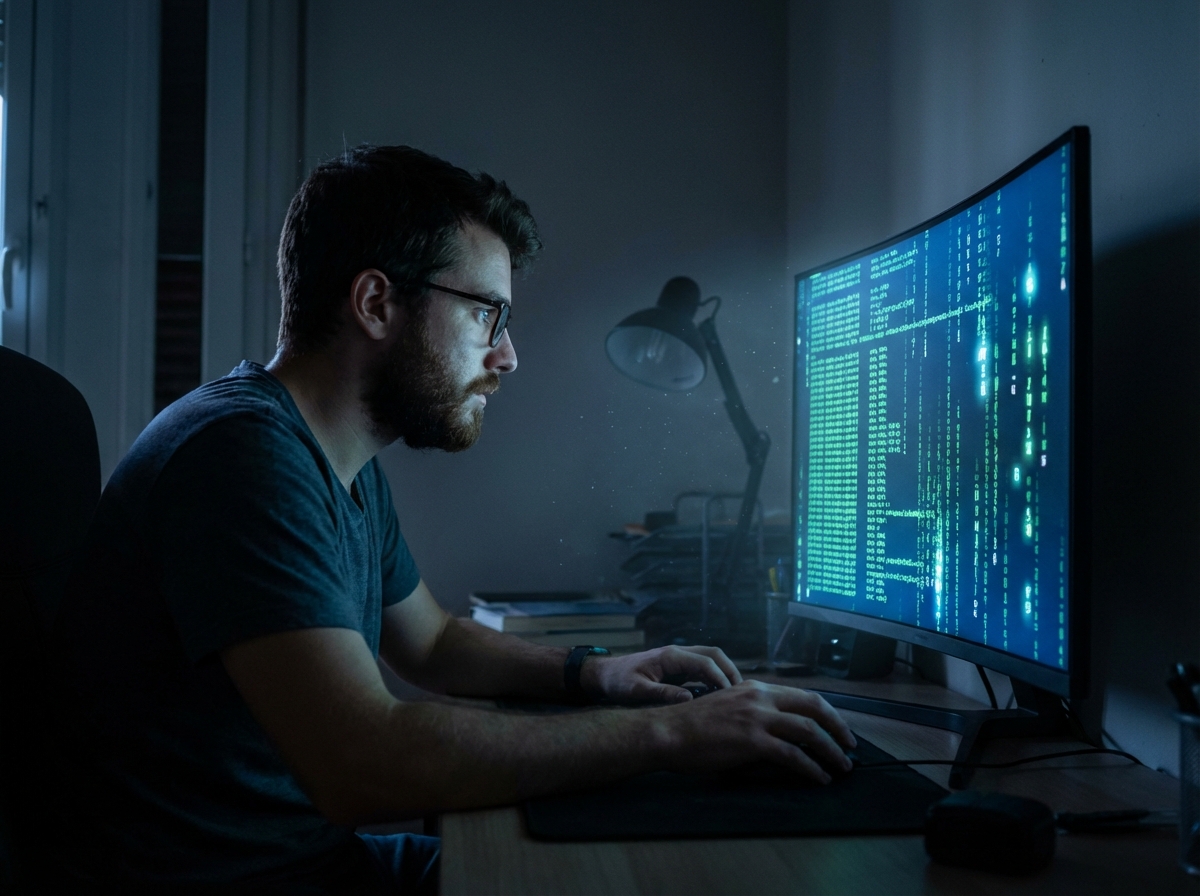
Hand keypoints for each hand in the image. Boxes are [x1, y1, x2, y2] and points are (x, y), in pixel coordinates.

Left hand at [581, 645, 742, 703]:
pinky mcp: (678, 669)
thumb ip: (662, 694)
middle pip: (714, 654)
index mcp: (670, 656)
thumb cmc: (618, 682)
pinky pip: (702, 669)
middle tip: (742, 693)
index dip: (721, 677)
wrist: (604, 675)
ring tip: (736, 696)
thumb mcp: (636, 690)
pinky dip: (715, 679)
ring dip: (725, 674)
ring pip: (710, 660)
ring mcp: (679, 660)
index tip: (732, 695)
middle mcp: (678, 654)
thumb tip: (689, 700)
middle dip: (730, 671)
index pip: (705, 661)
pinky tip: (720, 697)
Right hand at [656, 680, 856, 783]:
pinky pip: (792, 755)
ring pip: (808, 731)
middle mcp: (760, 698)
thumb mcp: (728, 708)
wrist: (668, 731)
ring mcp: (757, 718)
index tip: (838, 728)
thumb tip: (780, 732)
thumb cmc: (692, 725)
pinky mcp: (752, 741)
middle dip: (838, 728)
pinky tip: (819, 778)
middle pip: (814, 707)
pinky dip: (811, 768)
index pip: (803, 696)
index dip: (827, 713)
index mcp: (755, 688)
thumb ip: (754, 713)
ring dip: (830, 750)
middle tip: (850, 746)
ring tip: (841, 767)